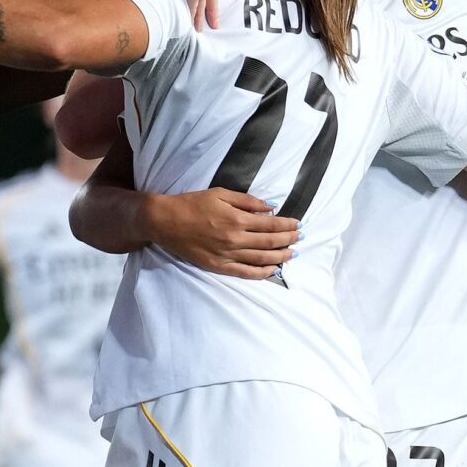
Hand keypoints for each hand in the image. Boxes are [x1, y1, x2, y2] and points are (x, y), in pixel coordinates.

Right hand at [143, 188, 297, 278]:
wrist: (166, 221)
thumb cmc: (192, 204)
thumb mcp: (220, 194)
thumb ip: (247, 201)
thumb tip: (270, 207)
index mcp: (237, 220)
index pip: (270, 225)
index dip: (287, 225)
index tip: (298, 224)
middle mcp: (235, 240)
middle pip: (270, 243)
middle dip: (289, 240)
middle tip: (300, 238)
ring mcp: (227, 256)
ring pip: (261, 259)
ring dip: (280, 257)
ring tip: (292, 254)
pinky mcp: (218, 267)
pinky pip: (245, 273)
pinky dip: (261, 273)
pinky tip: (272, 270)